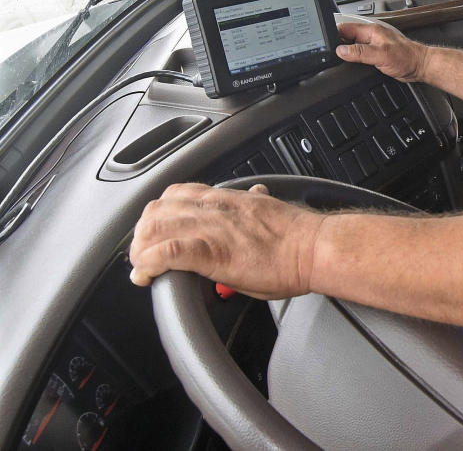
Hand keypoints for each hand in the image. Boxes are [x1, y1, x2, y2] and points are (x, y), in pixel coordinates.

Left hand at [128, 183, 322, 299]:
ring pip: (154, 227)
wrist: (314, 248)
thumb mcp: (270, 208)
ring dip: (140, 250)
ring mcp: (211, 229)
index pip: (177, 194)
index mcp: (227, 198)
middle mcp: (214, 209)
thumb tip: (256, 194)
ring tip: (142, 268)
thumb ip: (254, 201)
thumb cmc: (298, 236)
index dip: (159, 213)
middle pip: (156, 210)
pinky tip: (146, 275)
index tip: (157, 233)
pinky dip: (149, 264)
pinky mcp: (212, 253)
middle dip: (142, 234)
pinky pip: (166, 252)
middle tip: (143, 256)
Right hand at [336, 22, 428, 81]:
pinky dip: (354, 59)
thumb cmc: (407, 57)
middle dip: (338, 45)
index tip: (326, 45)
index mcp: (371, 31)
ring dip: (346, 52)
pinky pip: (359, 54)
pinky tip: (353, 64)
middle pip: (346, 37)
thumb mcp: (381, 55)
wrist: (420, 66)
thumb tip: (342, 50)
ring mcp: (372, 45)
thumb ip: (360, 52)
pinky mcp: (375, 54)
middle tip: (332, 55)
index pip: (345, 28)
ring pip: (352, 46)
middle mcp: (370, 36)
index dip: (333, 35)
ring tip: (342, 60)